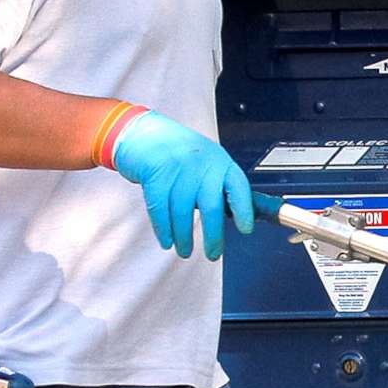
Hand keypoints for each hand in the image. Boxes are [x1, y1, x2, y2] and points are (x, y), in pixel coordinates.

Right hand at [107, 110, 253, 259]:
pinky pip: (161, 209)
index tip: (245, 230)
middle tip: (213, 254)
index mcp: (220, 161)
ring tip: (185, 251)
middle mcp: (202, 164)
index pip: (238, 188)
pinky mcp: (155, 175)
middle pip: (211, 207)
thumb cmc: (178, 153)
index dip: (244, 210)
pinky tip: (167, 241)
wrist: (142, 133)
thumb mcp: (205, 161)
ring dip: (184, 236)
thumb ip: (218, 185)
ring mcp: (177, 168)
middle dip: (213, 236)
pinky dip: (164, 229)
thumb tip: (236, 216)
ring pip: (183, 212)